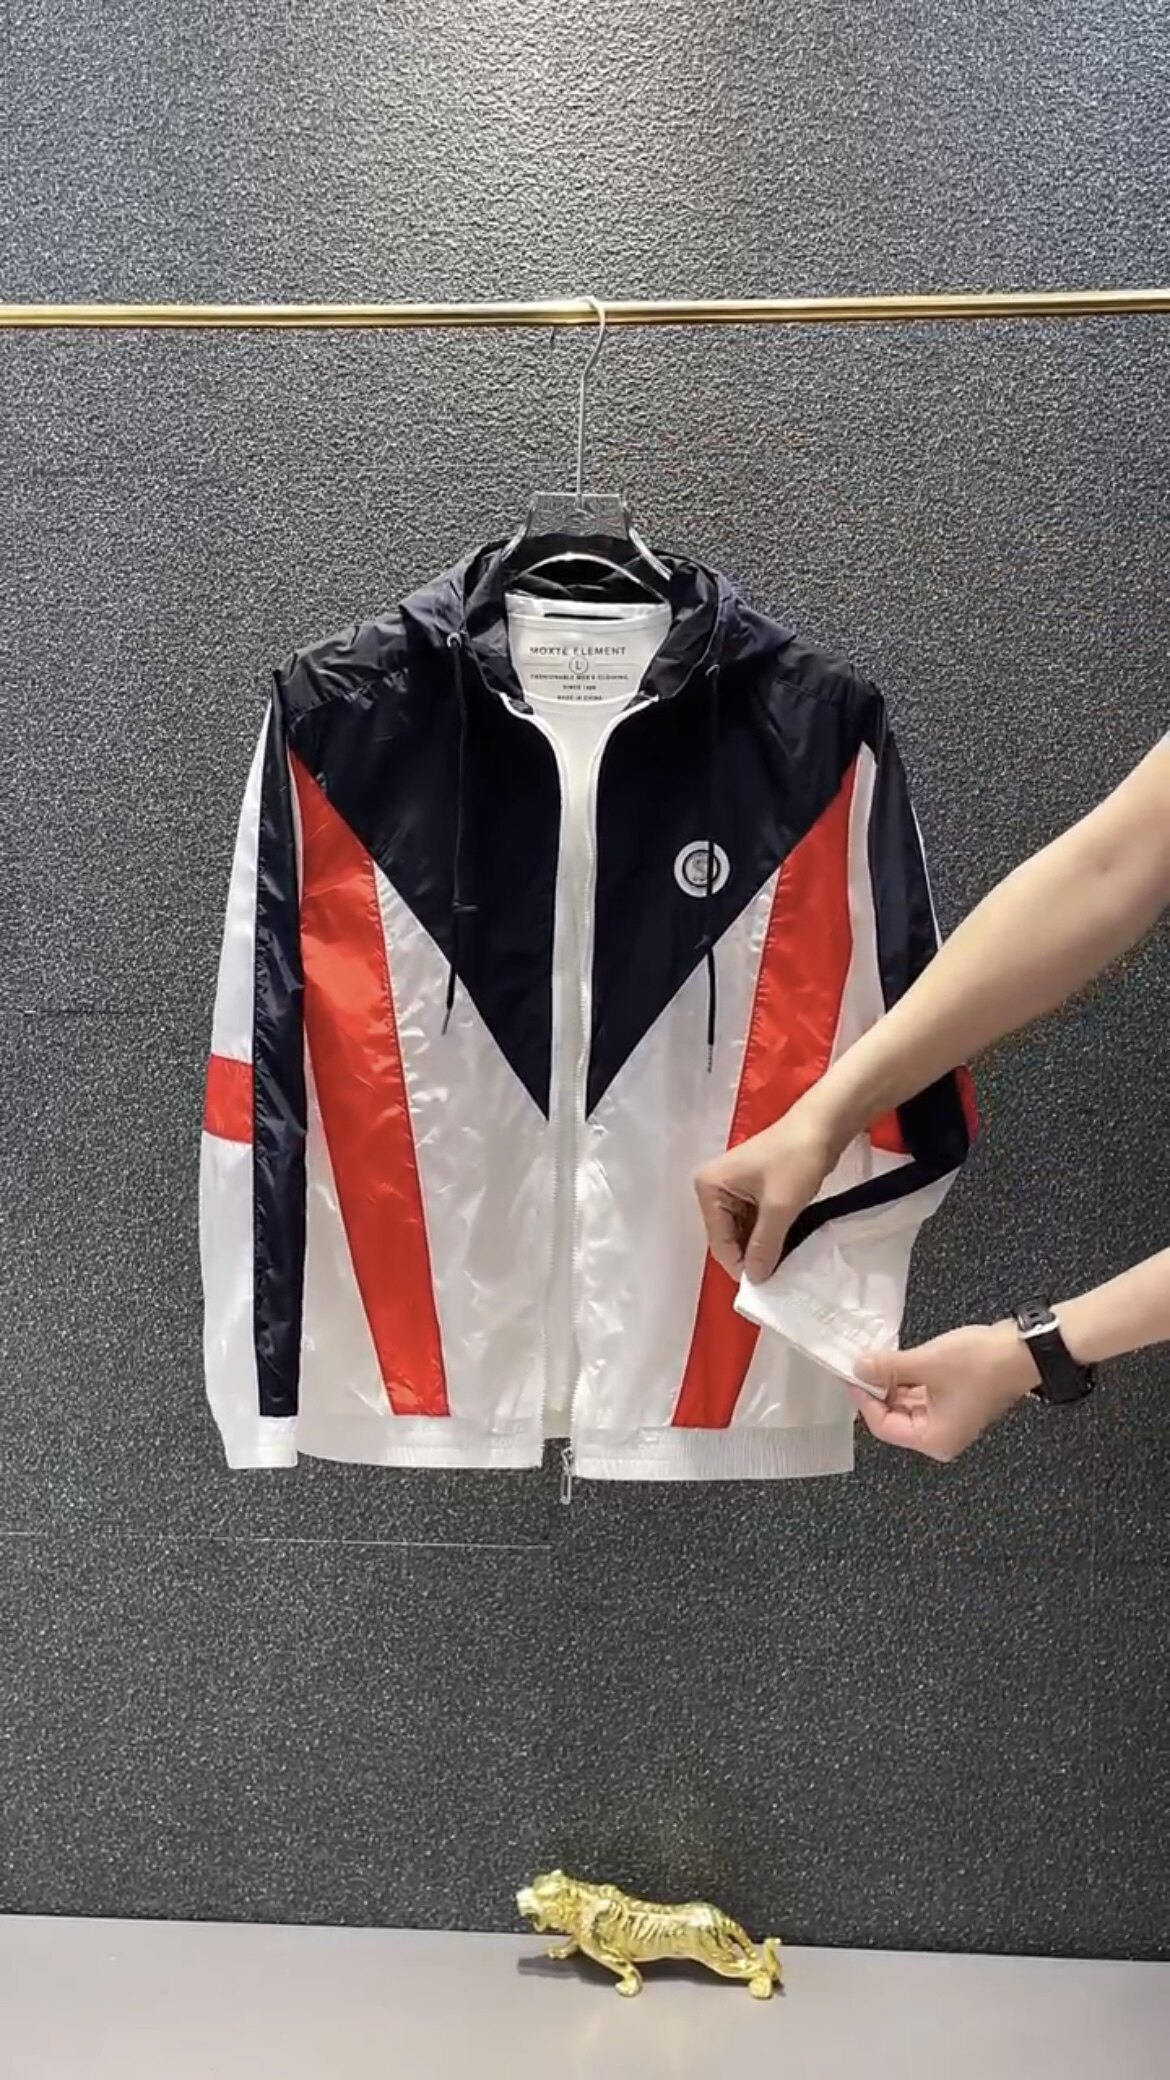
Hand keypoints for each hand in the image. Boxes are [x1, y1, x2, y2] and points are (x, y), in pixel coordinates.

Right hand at [694, 1100, 838, 1282]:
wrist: (823, 1125)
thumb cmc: (796, 1160)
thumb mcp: (780, 1208)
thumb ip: (764, 1245)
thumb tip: (755, 1279)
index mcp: (709, 1188)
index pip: (719, 1242)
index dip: (741, 1265)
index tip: (767, 1286)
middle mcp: (713, 1188)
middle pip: (728, 1238)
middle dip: (751, 1256)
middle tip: (779, 1277)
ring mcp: (732, 1188)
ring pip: (743, 1231)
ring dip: (762, 1246)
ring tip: (785, 1262)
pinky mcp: (751, 1188)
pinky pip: (754, 1221)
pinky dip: (768, 1234)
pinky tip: (786, 1244)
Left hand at [851, 1321, 1037, 1460]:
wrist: (1025, 1351)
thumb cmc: (981, 1363)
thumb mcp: (927, 1363)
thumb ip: (888, 1368)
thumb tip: (858, 1367)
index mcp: (934, 1439)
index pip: (884, 1427)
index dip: (864, 1399)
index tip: (852, 1373)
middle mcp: (940, 1436)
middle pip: (893, 1417)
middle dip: (877, 1389)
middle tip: (861, 1362)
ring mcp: (949, 1419)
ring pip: (905, 1403)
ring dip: (891, 1381)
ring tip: (878, 1357)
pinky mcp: (954, 1402)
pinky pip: (921, 1395)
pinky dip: (908, 1378)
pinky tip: (898, 1359)